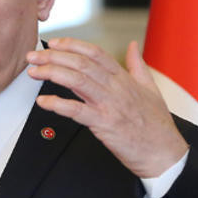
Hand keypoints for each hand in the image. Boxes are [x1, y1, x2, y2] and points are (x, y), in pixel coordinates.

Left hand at [26, 38, 187, 177]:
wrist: (165, 153)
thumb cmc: (157, 125)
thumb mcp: (151, 88)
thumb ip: (138, 65)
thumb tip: (132, 46)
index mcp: (124, 78)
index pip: (95, 53)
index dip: (72, 45)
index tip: (53, 43)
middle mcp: (115, 88)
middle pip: (81, 64)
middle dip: (53, 56)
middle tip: (33, 56)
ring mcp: (110, 105)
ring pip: (77, 81)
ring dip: (52, 73)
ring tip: (34, 72)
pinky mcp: (105, 124)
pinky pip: (77, 111)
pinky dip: (58, 105)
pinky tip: (43, 102)